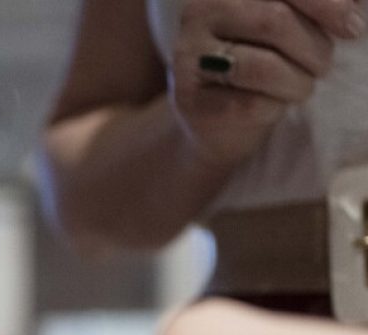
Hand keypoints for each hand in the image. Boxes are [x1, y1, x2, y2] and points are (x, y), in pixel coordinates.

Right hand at [170, 0, 362, 164]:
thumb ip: (314, 5)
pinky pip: (248, 104)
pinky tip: (274, 105)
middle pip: (275, 22)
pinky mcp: (189, 101)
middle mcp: (197, 14)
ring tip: (304, 87)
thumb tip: (356, 4)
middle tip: (324, 66)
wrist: (216, 118)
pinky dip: (274, 108)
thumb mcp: (285, 21)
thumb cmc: (258, 57)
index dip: (324, 4)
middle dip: (314, 48)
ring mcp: (188, 59)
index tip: (353, 27)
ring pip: (263, 67)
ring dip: (298, 82)